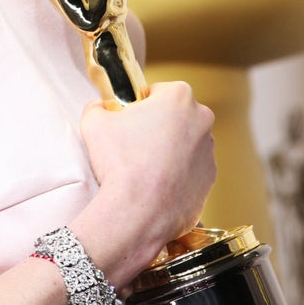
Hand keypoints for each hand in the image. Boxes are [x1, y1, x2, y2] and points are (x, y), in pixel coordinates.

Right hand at [74, 81, 215, 283]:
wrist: (137, 213)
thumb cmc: (119, 164)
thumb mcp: (94, 122)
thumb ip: (97, 106)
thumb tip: (99, 107)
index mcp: (179, 97)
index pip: (157, 91)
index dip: (139, 104)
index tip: (128, 119)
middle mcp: (201, 120)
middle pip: (175, 115)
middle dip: (157, 125)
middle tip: (134, 143)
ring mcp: (209, 151)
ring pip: (185, 142)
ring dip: (168, 150)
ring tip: (143, 167)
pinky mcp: (209, 179)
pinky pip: (190, 169)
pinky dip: (176, 174)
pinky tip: (155, 183)